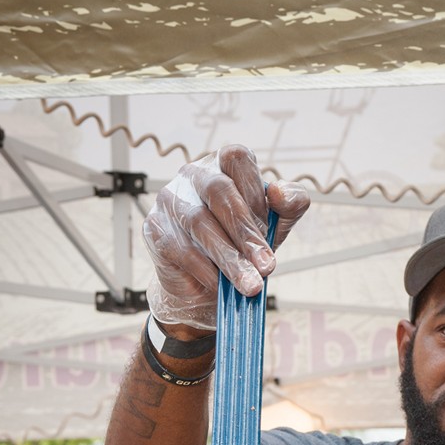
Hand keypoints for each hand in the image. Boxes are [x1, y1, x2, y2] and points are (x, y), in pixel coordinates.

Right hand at [142, 145, 310, 330]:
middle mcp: (194, 174)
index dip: (255, 192)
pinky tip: (220, 285)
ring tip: (250, 285)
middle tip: (267, 267)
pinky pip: (179, 247)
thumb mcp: (274, 225)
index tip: (269, 228)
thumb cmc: (241, 245)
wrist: (205, 286)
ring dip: (229, 258)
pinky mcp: (154, 227)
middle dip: (246, 233)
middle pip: (219, 191)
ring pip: (199, 222)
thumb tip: (279, 192)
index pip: (238, 158)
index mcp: (224, 165)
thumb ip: (289, 204)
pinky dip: (205, 270)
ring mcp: (170, 199)